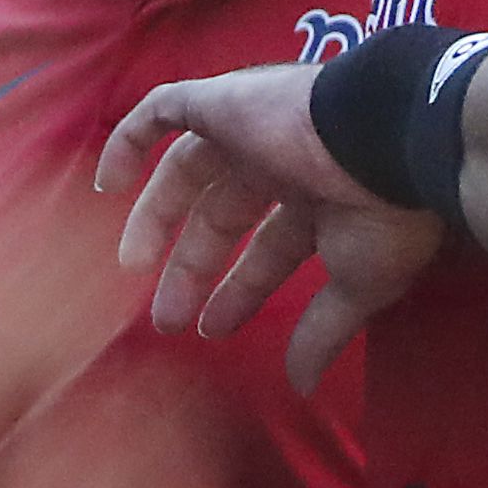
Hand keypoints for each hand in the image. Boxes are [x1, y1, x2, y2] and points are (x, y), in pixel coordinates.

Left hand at [96, 62, 444, 393]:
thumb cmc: (380, 210)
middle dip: (195, 266)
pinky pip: (163, 108)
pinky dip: (132, 138)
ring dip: (159, 216)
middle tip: (167, 319)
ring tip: (132, 267)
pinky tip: (107, 184)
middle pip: (223, 214)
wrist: (381, 136)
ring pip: (188, 167)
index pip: (270, 246)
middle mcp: (283, 158)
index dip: (241, 289)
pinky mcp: (221, 100)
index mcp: (321, 195)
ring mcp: (251, 126)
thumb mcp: (358, 281)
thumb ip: (322, 330)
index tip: (211, 330)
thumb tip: (303, 386)